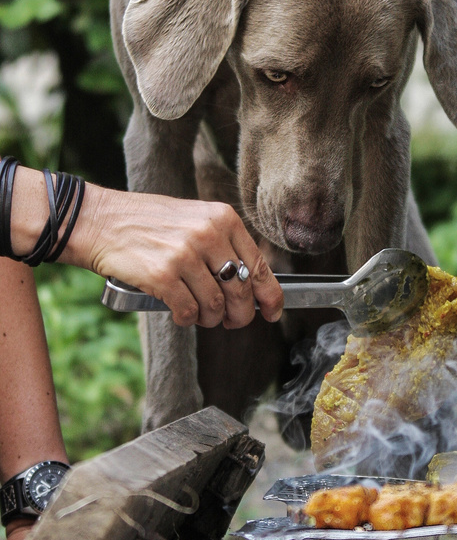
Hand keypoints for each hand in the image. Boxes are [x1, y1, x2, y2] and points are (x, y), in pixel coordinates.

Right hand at [63, 185, 283, 329]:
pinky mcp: (162, 276)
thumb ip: (223, 245)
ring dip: (210, 319)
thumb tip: (252, 284)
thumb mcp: (195, 220)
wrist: (101, 220)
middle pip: (241, 291)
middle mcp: (208, 234)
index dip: (270, 295)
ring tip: (199, 313)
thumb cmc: (148, 223)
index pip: (258, 264)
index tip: (272, 312)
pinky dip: (186, 318)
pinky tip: (178, 311)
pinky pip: (188, 312)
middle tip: (231, 321)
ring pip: (215, 306)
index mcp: (222, 218)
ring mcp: (185, 255)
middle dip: (240, 315)